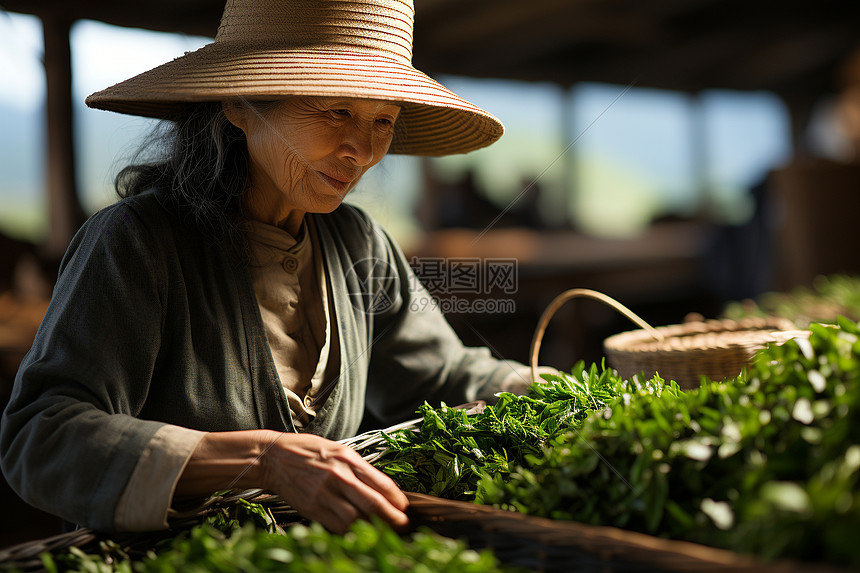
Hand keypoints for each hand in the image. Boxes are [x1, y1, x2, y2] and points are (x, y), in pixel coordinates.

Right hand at [260, 432, 409, 533]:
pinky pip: (337, 526)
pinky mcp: (312, 508)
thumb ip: (359, 468)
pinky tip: (360, 534)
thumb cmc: (308, 451)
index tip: (405, 508)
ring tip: (386, 534)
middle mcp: (339, 476)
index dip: (398, 500)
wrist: (274, 457)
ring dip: (375, 530)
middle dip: (393, 520)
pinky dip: (352, 533)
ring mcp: (325, 494)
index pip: (382, 484)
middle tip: (404, 526)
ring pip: (357, 520)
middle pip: (374, 505)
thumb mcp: (338, 449)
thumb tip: (382, 488)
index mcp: (348, 459)